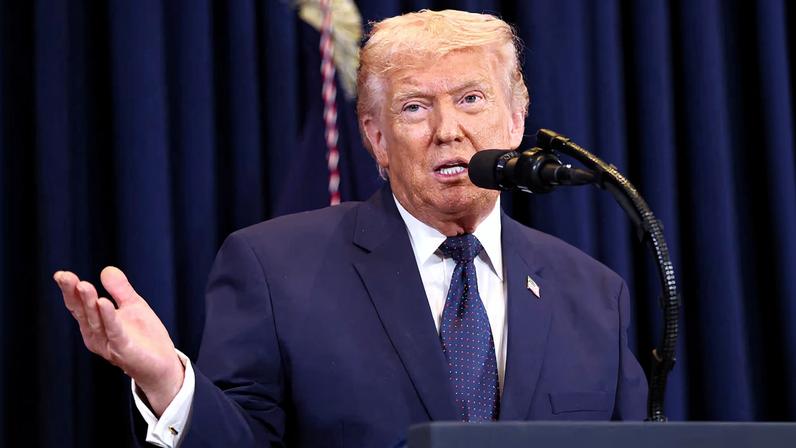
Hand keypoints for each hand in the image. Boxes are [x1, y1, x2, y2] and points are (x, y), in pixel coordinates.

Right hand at [54, 266, 184, 416]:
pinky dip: (108, 317)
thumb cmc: (144, 336)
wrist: (162, 363)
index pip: (78, 305)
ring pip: (95, 321)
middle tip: (65, 277)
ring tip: (84, 285)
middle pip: (82, 312)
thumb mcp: (133, 306)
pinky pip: (114, 331)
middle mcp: (96, 335)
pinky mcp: (123, 349)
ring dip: (89, 303)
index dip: (69, 290)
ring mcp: (107, 343)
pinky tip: (103, 303)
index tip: (61, 274)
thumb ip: (120, 289)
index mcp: (95, 323)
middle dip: (73, 294)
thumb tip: (106, 269)